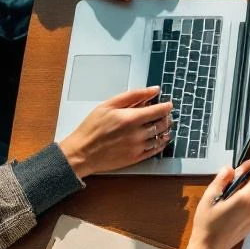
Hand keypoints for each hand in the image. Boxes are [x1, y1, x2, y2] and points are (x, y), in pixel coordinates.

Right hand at [58, 86, 172, 178]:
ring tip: (162, 125)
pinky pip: (156, 150)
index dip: (167, 106)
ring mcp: (138, 147)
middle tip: (165, 114)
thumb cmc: (92, 128)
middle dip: (166, 117)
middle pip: (162, 123)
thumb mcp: (108, 105)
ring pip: (161, 137)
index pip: (159, 111)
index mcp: (131, 118)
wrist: (81, 153)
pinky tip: (159, 139)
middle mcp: (137, 133)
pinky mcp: (136, 158)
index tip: (168, 104)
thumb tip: (153, 90)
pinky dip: (161, 143)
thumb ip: (133, 95)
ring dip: (165, 130)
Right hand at [174, 158, 249, 248]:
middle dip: (249, 176)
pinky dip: (247, 199)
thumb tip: (231, 168)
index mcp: (248, 198)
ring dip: (246, 188)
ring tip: (227, 196)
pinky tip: (232, 205)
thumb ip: (223, 179)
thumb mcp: (210, 197)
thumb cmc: (208, 223)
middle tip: (231, 178)